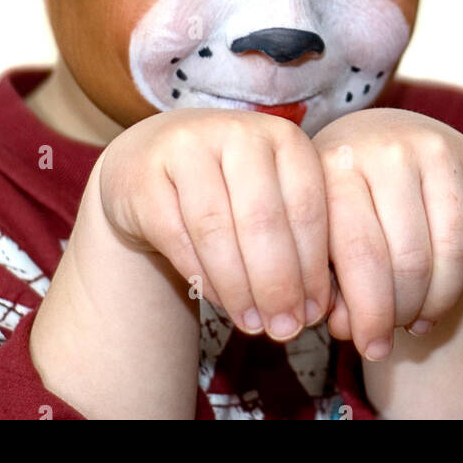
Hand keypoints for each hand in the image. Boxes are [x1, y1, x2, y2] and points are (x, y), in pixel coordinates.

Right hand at [98, 108, 330, 341]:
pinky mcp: (146, 175)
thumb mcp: (273, 200)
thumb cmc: (230, 190)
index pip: (308, 207)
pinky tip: (220, 303)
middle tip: (285, 330)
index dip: (313, 267)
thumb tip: (317, 310)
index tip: (314, 313)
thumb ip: (298, 243)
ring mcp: (187, 147)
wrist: (154, 161)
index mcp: (284, 136)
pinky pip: (177, 237)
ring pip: (218, 230)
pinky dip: (202, 277)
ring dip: (240, 288)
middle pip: (263, 220)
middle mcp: (238, 133)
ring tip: (254, 325)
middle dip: (278, 284)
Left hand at [312, 108, 462, 361]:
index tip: (371, 348)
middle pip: (409, 259)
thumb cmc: (343, 202)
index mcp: (336, 165)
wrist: (380, 141)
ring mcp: (438, 149)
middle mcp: (388, 150)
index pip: (362, 254)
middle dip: (405, 312)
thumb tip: (348, 328)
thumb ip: (326, 284)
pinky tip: (445, 282)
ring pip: (451, 251)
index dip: (370, 315)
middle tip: (397, 330)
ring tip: (421, 316)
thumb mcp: (321, 235)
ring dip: (439, 300)